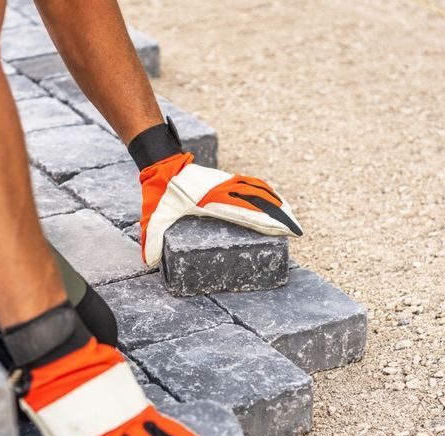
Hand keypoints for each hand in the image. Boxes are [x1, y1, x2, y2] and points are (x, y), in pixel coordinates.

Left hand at [138, 152, 302, 266]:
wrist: (162, 164)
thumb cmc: (159, 193)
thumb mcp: (154, 217)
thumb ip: (151, 239)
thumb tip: (147, 261)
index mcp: (214, 202)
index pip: (248, 213)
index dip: (269, 221)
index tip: (285, 230)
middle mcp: (225, 192)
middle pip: (260, 202)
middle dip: (280, 216)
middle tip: (297, 230)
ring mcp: (226, 184)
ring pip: (258, 192)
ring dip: (276, 203)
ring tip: (291, 217)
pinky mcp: (224, 180)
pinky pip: (250, 184)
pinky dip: (265, 190)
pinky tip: (273, 197)